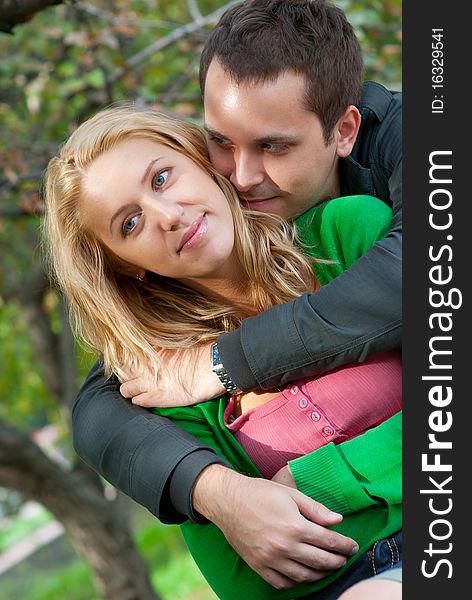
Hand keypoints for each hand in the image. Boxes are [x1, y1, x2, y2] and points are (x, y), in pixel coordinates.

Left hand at [119, 345, 224, 407]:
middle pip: (122, 373)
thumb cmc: (200, 353)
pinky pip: (137, 401)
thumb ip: (161, 347)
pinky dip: (140, 401)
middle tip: (136, 379)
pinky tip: (149, 399)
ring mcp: (148, 382)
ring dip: (131, 391)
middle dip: (127, 377)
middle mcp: (145, 365)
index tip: (134, 366)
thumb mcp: (176, 344)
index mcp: (150, 350)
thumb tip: (158, 350)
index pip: (126, 357)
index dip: (129, 363)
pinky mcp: (156, 398)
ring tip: (140, 392)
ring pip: (124, 390)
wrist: (212, 367)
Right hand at [193, 465, 358, 589]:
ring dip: (320, 574)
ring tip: (327, 568)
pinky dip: (296, 582)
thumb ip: (316, 509)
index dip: (344, 545)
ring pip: (304, 576)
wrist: (228, 501)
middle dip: (337, 561)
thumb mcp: (290, 494)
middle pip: (320, 561)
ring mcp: (271, 559)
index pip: (328, 541)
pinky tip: (303, 575)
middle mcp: (284, 546)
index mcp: (295, 526)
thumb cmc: (260, 493)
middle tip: (344, 559)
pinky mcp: (259, 566)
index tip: (352, 546)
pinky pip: (283, 583)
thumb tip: (338, 520)